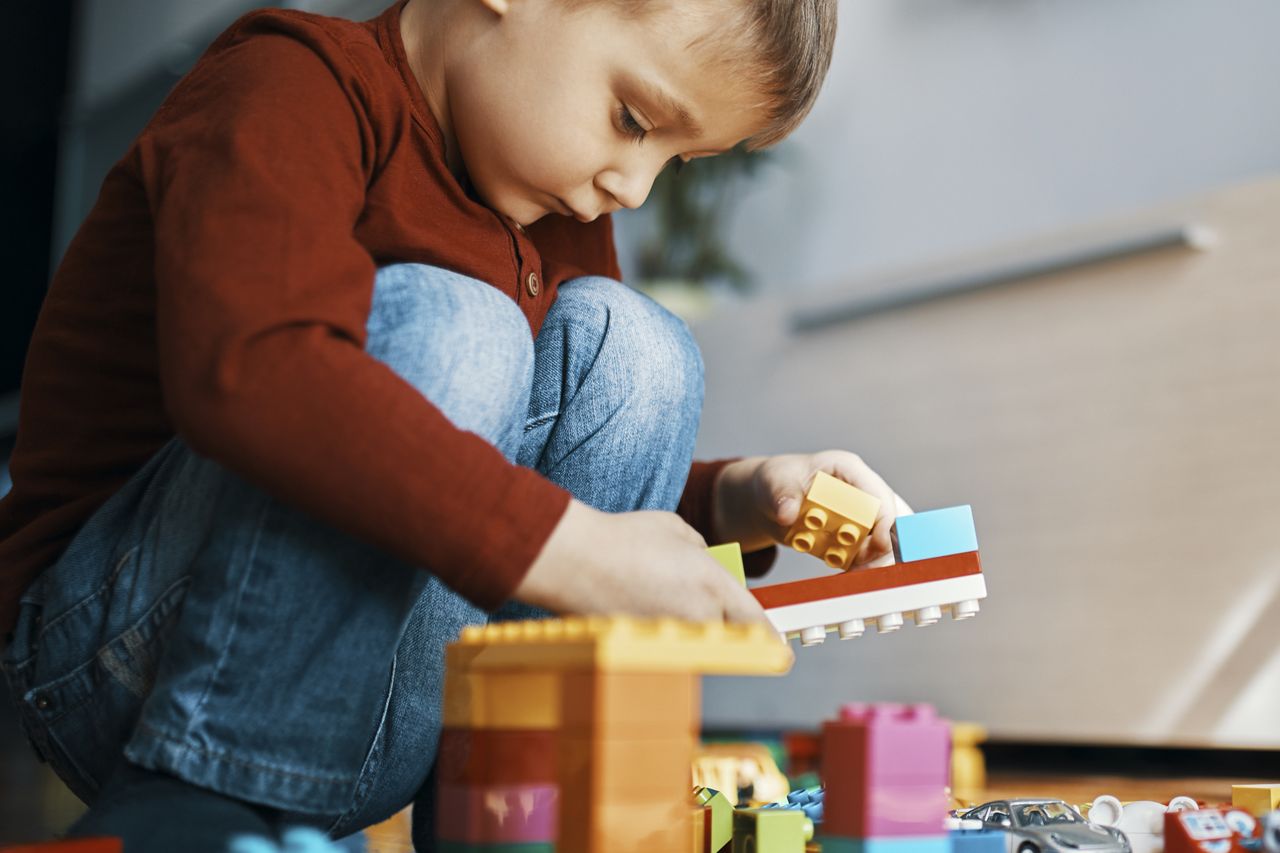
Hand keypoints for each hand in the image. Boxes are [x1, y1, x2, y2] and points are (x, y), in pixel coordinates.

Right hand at [515, 500, 775, 625]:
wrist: (575, 560)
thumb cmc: (626, 538)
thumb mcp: (679, 531)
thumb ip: (704, 555)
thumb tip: (707, 569)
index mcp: (713, 586)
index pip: (756, 624)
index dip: (772, 640)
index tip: (782, 652)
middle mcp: (698, 618)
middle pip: (729, 637)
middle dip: (726, 625)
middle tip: (704, 603)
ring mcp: (671, 636)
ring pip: (697, 640)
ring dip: (689, 624)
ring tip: (659, 592)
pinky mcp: (646, 646)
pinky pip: (667, 642)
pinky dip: (660, 627)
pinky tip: (638, 601)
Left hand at [713, 451, 913, 567]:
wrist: (770, 501)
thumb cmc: (778, 480)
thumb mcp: (774, 482)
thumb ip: (781, 495)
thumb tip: (787, 513)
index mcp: (848, 470)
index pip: (877, 493)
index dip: (884, 518)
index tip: (879, 544)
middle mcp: (861, 492)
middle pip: (891, 519)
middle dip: (888, 545)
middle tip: (874, 570)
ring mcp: (860, 517)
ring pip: (883, 541)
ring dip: (875, 562)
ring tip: (859, 580)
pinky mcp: (853, 538)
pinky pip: (865, 557)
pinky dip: (862, 571)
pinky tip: (852, 582)